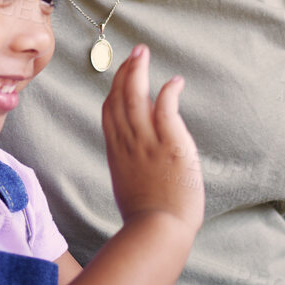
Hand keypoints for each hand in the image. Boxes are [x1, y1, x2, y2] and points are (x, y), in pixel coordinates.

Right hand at [102, 45, 202, 232]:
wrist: (157, 232)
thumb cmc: (148, 220)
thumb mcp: (130, 188)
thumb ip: (132, 167)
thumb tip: (141, 158)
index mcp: (117, 154)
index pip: (109, 113)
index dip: (114, 90)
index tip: (122, 75)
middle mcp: (128, 144)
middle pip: (120, 98)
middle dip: (125, 72)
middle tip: (136, 53)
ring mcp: (148, 143)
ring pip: (136, 97)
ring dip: (138, 71)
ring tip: (143, 53)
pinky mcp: (170, 144)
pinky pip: (165, 109)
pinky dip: (168, 92)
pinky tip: (174, 82)